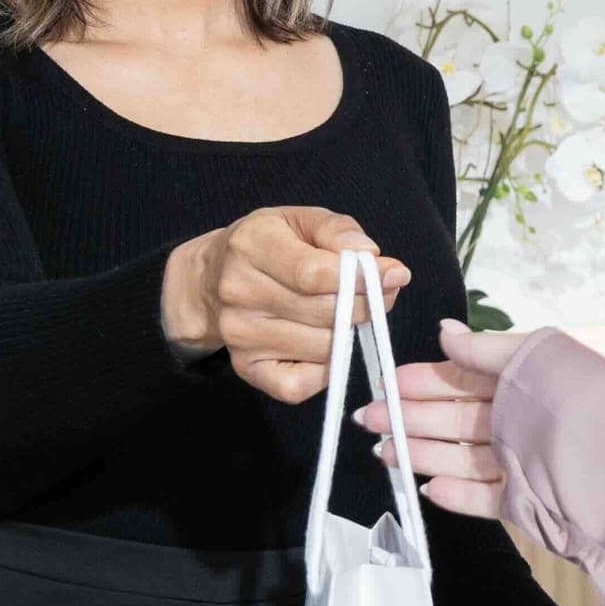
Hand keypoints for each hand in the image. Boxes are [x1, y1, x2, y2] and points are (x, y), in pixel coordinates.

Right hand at [165, 207, 405, 403]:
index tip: (394, 274)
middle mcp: (239, 293)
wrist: (210, 281)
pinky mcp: (246, 368)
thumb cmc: (268, 246)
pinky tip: (324, 344)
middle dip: (368, 305)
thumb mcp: (299, 220)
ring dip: (349, 333)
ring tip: (351, 313)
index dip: (363, 278)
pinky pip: (300, 384)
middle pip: (325, 313)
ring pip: (322, 348)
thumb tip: (371, 256)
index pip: (315, 273)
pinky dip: (324, 370)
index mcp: (251, 246)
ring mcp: (240, 335)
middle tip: (382, 294)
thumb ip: (338, 231)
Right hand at [357, 321, 535, 516]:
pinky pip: (484, 499)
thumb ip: (484, 350)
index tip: (385, 382)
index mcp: (523, 382)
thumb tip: (443, 331)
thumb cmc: (580, 402)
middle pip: (456, 419)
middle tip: (366, 419)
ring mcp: (522, 464)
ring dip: (420, 454)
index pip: (464, 379)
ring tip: (382, 452)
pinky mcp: (526, 504)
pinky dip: (456, 495)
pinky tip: (427, 488)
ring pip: (461, 458)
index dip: (424, 380)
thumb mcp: (534, 358)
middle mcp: (520, 421)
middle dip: (410, 417)